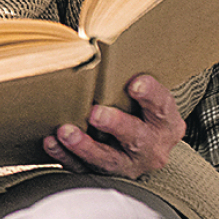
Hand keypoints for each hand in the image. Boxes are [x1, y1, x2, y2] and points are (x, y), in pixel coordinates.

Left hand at [42, 74, 184, 178]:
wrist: (140, 150)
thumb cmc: (138, 113)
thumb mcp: (145, 98)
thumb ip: (129, 80)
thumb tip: (99, 42)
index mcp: (166, 124)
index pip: (163, 108)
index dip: (151, 95)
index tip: (135, 83)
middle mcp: (152, 147)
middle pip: (137, 138)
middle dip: (116, 125)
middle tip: (95, 113)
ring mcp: (128, 165)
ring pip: (108, 160)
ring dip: (85, 146)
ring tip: (65, 132)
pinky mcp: (103, 176)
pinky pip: (83, 169)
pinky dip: (65, 156)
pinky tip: (51, 142)